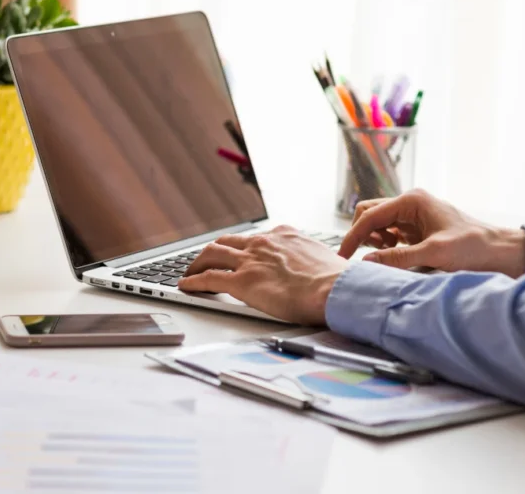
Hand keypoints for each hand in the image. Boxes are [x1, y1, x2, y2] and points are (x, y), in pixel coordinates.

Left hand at [178, 226, 348, 324]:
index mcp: (285, 235)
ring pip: (212, 254)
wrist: (337, 290)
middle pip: (228, 242)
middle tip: (206, 260)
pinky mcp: (241, 282)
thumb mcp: (327, 261)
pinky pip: (209, 278)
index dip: (244, 247)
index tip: (240, 253)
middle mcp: (263, 243)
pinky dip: (194, 281)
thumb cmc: (338, 281)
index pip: (257, 238)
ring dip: (197, 263)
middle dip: (214, 250)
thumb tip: (323, 274)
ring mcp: (250, 260)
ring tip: (190, 272)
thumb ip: (314, 264)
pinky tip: (186, 285)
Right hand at [338, 189, 524, 277]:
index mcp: (412, 200)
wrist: (502, 252)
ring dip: (373, 239)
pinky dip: (385, 243)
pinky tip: (395, 254)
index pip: (370, 215)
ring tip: (385, 255)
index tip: (343, 257)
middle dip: (362, 234)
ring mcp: (414, 214)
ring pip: (378, 222)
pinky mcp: (418, 227)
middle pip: (369, 213)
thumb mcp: (434, 254)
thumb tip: (366, 262)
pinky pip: (390, 231)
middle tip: (365, 257)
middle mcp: (410, 202)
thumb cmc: (473, 248)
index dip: (353, 236)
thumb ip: (397, 257)